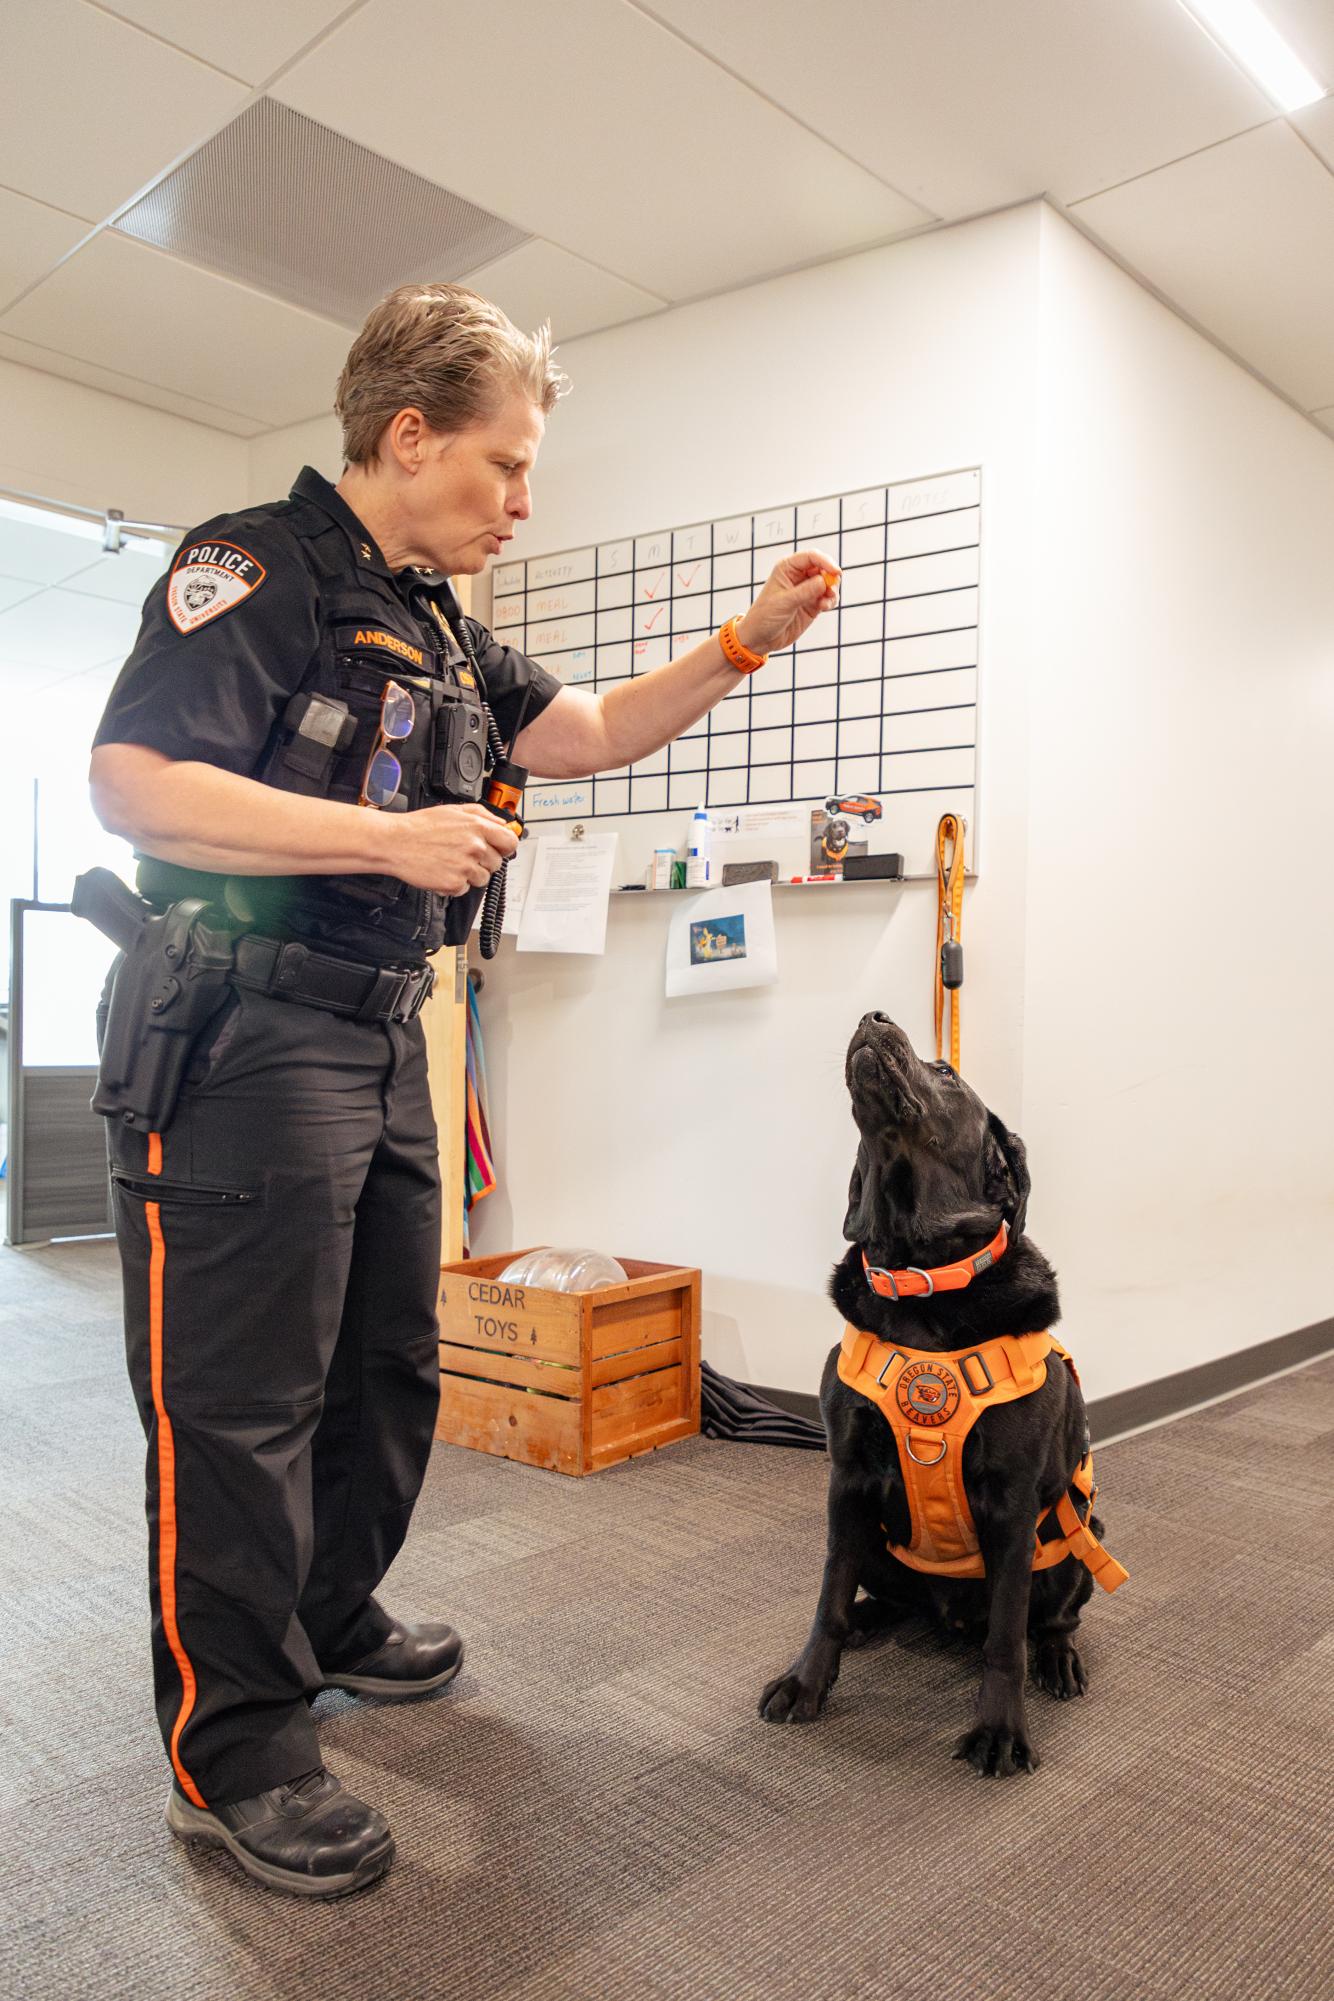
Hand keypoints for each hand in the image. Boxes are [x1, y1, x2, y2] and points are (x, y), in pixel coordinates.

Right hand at [389, 802, 519, 894]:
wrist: (395, 842)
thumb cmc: (420, 826)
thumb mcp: (453, 810)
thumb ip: (482, 815)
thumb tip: (502, 824)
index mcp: (477, 827)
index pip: (511, 842)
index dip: (506, 847)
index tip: (499, 849)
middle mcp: (474, 847)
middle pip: (497, 863)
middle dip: (484, 861)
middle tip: (465, 855)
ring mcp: (465, 867)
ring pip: (483, 878)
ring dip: (470, 874)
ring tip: (452, 862)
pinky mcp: (454, 883)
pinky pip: (465, 889)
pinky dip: (455, 884)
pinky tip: (444, 871)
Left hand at [736, 549, 838, 656]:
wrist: (760, 638)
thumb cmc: (764, 616)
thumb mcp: (784, 603)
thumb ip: (805, 591)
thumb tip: (824, 581)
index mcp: (787, 568)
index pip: (811, 557)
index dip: (826, 562)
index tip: (836, 572)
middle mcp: (798, 576)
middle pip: (823, 568)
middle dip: (831, 577)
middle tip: (832, 590)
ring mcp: (807, 590)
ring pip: (828, 583)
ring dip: (832, 591)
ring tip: (826, 603)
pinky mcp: (812, 604)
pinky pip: (828, 598)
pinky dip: (830, 601)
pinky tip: (824, 607)